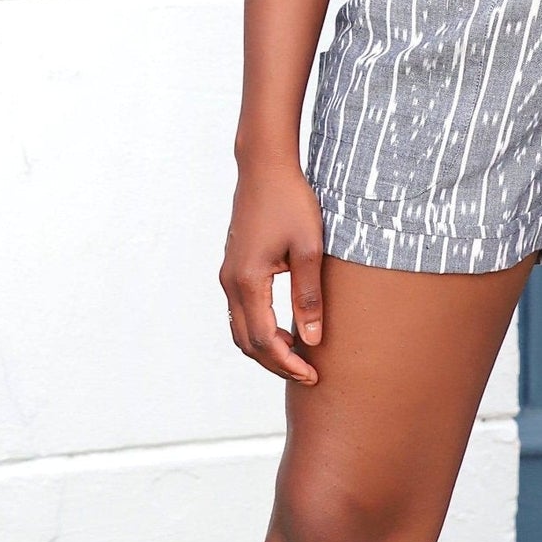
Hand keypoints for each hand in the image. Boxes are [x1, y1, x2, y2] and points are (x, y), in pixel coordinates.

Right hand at [219, 162, 325, 384]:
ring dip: (265, 347)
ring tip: (298, 352)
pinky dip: (259, 328)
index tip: (313, 374)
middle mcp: (231, 281)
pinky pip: (240, 310)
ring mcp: (229, 273)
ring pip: (240, 328)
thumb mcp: (308, 248)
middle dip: (276, 363)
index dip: (288, 364)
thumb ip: (309, 295)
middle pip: (247, 342)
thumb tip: (312, 339)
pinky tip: (285, 326)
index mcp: (248, 281)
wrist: (265, 166)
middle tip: (308, 371)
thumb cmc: (290, 201)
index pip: (264, 340)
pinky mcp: (234, 266)